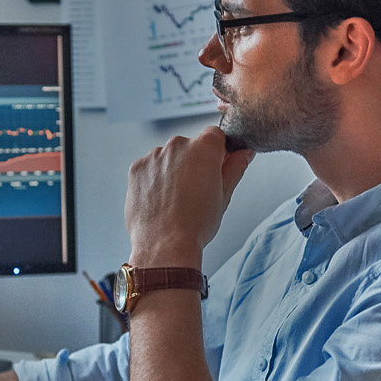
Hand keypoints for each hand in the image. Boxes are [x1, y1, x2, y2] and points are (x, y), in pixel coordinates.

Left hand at [125, 126, 254, 267]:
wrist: (164, 245)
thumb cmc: (195, 224)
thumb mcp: (224, 195)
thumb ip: (235, 168)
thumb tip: (244, 154)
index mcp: (203, 148)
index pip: (215, 135)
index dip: (218, 152)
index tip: (216, 168)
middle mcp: (177, 145)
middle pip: (189, 146)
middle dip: (194, 162)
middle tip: (196, 191)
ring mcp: (154, 156)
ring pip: (168, 157)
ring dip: (173, 170)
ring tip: (176, 199)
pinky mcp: (137, 168)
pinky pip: (150, 168)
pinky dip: (155, 179)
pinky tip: (161, 200)